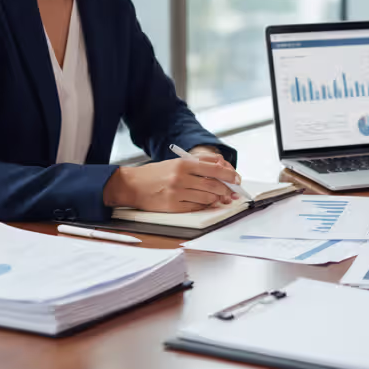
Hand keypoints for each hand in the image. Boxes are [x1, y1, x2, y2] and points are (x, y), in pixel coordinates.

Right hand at [104, 152, 239, 211]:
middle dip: (226, 189)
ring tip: (219, 197)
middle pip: (213, 185)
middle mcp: (181, 178)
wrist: (132, 185)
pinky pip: (196, 207)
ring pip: (207, 198)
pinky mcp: (173, 206)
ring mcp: (177, 193)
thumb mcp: (176, 162)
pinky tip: (206, 202)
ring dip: (216, 198)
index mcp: (183, 164)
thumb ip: (198, 162)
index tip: (237, 178)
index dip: (229, 175)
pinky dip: (204, 205)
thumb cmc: (155, 173)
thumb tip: (221, 163)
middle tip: (231, 191)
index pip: (214, 169)